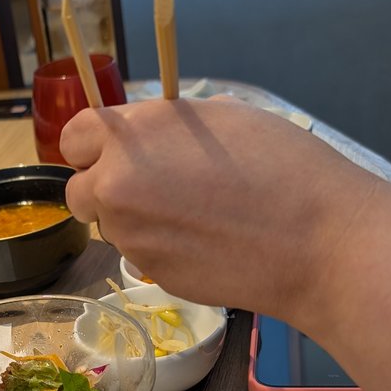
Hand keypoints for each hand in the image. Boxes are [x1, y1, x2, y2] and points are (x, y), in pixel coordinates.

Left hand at [60, 97, 382, 323]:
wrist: (316, 241)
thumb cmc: (282, 165)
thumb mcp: (221, 116)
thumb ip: (167, 125)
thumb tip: (149, 135)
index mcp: (131, 134)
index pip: (73, 138)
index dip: (92, 146)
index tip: (113, 152)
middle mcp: (116, 185)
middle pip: (78, 191)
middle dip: (104, 189)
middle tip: (151, 189)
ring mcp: (130, 236)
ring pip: (109, 226)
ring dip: (134, 221)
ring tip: (191, 217)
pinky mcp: (150, 274)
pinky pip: (139, 256)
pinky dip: (160, 249)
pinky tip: (203, 243)